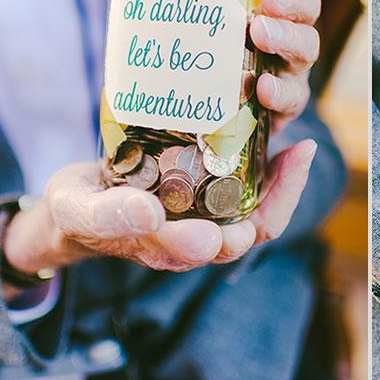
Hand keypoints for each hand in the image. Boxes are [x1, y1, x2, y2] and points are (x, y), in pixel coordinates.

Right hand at [2, 140, 316, 282]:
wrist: (79, 200)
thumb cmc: (79, 210)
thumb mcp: (80, 211)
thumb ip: (108, 216)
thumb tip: (151, 213)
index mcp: (172, 248)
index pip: (221, 246)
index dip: (247, 226)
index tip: (264, 198)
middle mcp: (200, 232)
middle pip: (254, 224)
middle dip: (282, 195)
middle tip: (300, 154)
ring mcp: (208, 209)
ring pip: (258, 202)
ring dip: (284, 178)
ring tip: (301, 146)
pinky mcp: (209, 182)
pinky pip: (247, 178)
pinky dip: (267, 161)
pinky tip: (277, 132)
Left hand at [97, 0, 320, 132]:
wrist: (186, 120)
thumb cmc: (184, 54)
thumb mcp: (160, 18)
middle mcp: (281, 27)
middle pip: (306, 5)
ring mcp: (285, 67)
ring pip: (307, 48)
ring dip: (288, 38)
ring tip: (259, 34)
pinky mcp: (281, 107)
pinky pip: (293, 98)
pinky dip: (282, 93)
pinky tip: (262, 88)